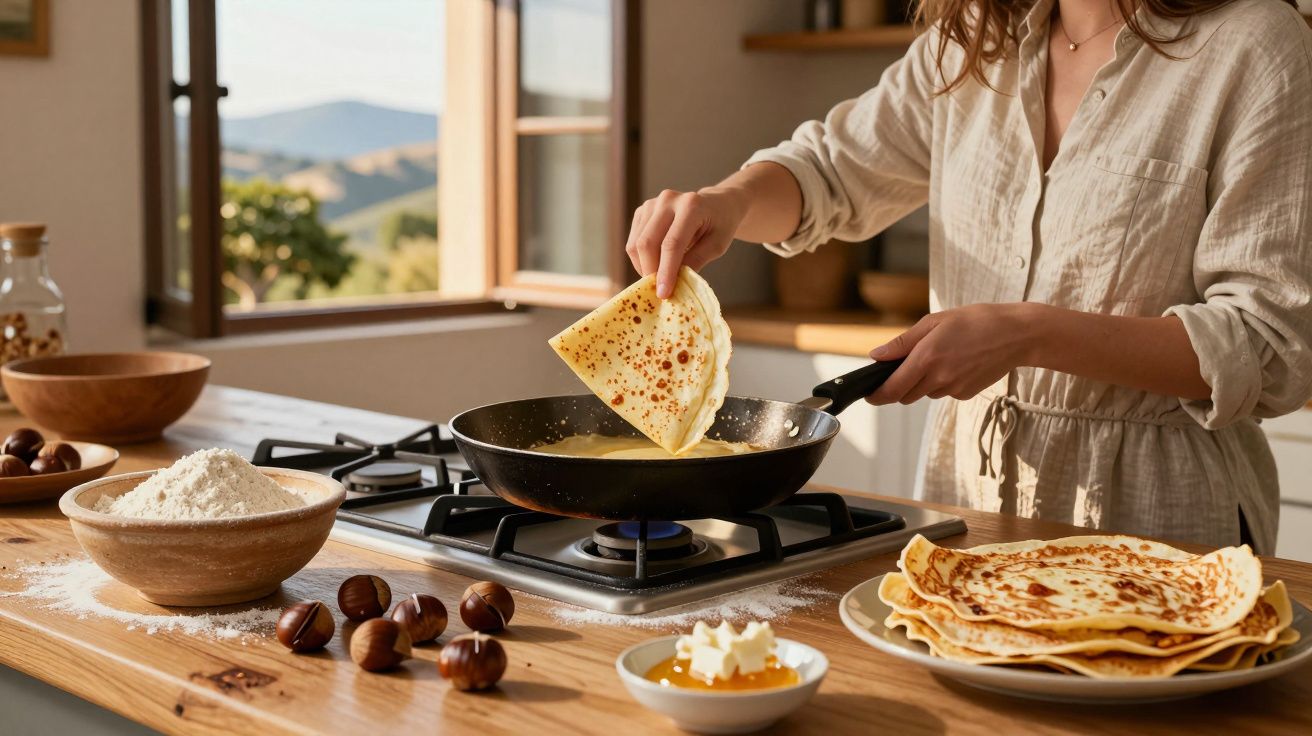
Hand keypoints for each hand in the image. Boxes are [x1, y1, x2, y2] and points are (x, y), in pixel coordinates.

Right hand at [625, 187, 746, 297]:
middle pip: (648, 243)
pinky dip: (641, 259)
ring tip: (660, 278)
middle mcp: (667, 200)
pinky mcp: (642, 211)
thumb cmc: (720, 225)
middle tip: (660, 291)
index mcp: (691, 206)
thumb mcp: (718, 245)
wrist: (716, 204)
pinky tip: (656, 264)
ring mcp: (651, 203)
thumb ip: (696, 261)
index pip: (672, 244)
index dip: (666, 271)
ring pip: (636, 244)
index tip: (663, 294)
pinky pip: (633, 241)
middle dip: (651, 271)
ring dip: (644, 267)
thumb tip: (673, 283)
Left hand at [865, 303, 1041, 404]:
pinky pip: (945, 392)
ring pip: (925, 393)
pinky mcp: (966, 394)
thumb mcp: (934, 321)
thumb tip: (876, 356)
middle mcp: (939, 378)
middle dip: (900, 385)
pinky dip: (943, 382)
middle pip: (906, 395)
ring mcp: (954, 388)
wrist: (1017, 334)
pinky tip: (958, 362)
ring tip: (942, 356)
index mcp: (926, 358)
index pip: (892, 389)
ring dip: (923, 382)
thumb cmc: (976, 321)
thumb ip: (902, 342)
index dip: (877, 395)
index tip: (869, 395)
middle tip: (908, 364)